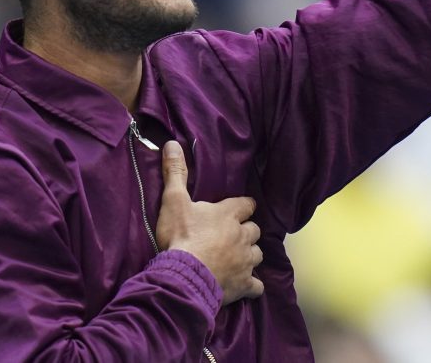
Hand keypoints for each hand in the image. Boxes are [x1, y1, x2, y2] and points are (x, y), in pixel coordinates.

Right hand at [155, 141, 263, 303]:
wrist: (184, 275)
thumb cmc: (180, 236)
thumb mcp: (174, 201)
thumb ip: (175, 173)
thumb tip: (172, 143)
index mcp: (229, 214)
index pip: (246, 204)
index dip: (243, 206)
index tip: (239, 209)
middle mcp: (243, 236)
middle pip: (254, 230)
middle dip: (246, 232)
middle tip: (232, 236)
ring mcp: (246, 262)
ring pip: (258, 255)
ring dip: (249, 255)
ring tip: (237, 258)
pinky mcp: (244, 285)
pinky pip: (256, 286)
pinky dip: (252, 285)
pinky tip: (245, 286)